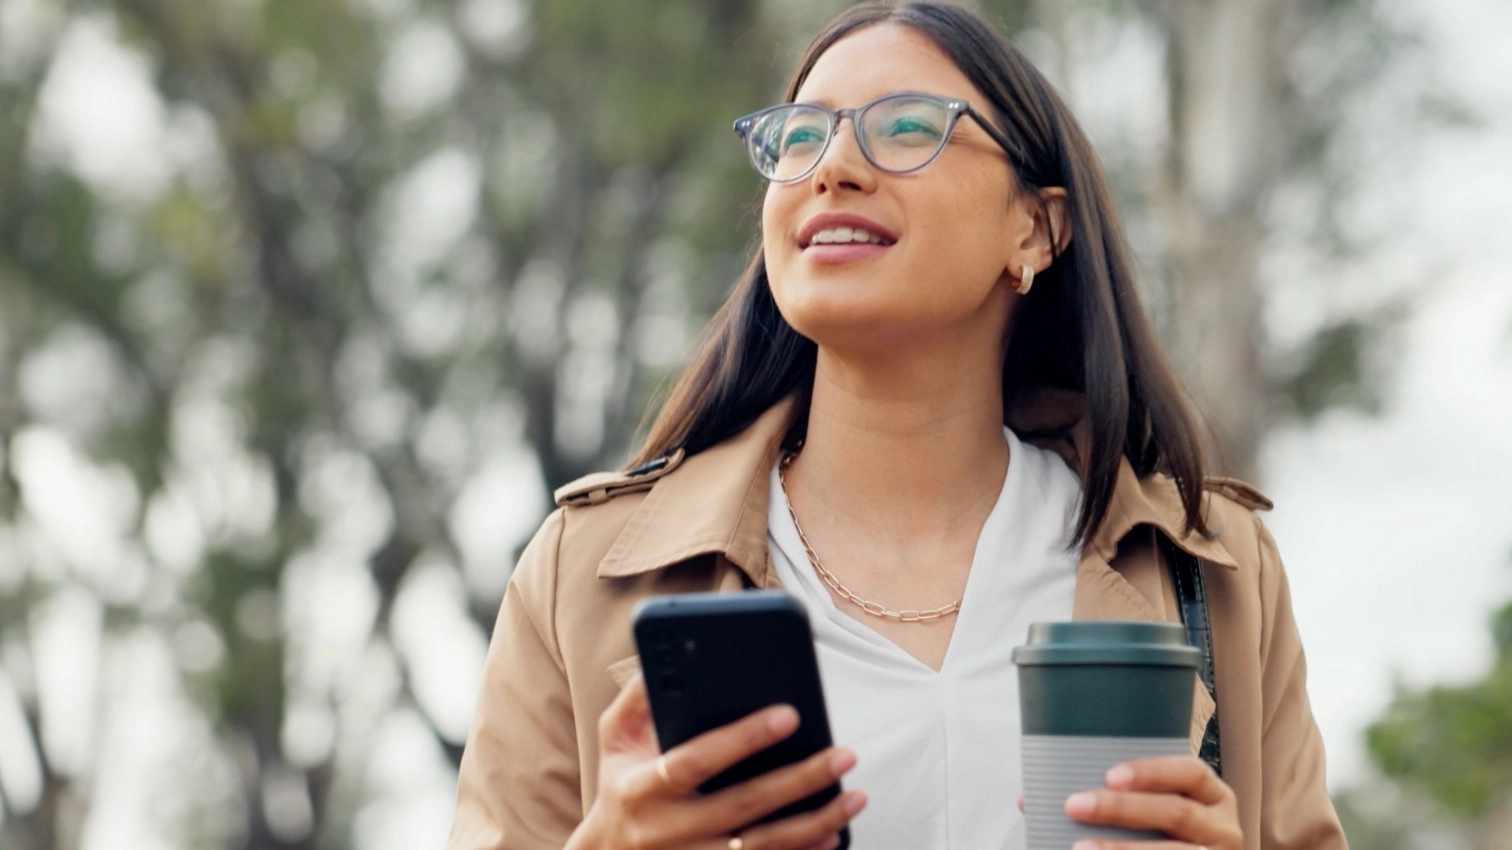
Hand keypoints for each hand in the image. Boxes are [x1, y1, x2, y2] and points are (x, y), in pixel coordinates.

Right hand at [567, 674, 866, 849]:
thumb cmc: (620, 786)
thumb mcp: (613, 741)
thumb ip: (636, 699)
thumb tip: (664, 659)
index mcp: (642, 787)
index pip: (696, 760)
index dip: (742, 738)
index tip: (790, 714)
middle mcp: (667, 830)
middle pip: (744, 804)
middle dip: (801, 778)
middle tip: (844, 753)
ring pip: (764, 846)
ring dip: (816, 821)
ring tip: (855, 794)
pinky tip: (833, 833)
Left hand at [1062, 756, 1241, 849]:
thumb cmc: (1164, 834)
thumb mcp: (1162, 811)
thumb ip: (1130, 796)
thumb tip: (1068, 792)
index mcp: (1214, 797)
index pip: (1192, 773)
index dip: (1152, 773)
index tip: (1110, 776)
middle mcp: (1223, 830)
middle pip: (1177, 813)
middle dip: (1123, 808)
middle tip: (1075, 805)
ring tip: (1081, 847)